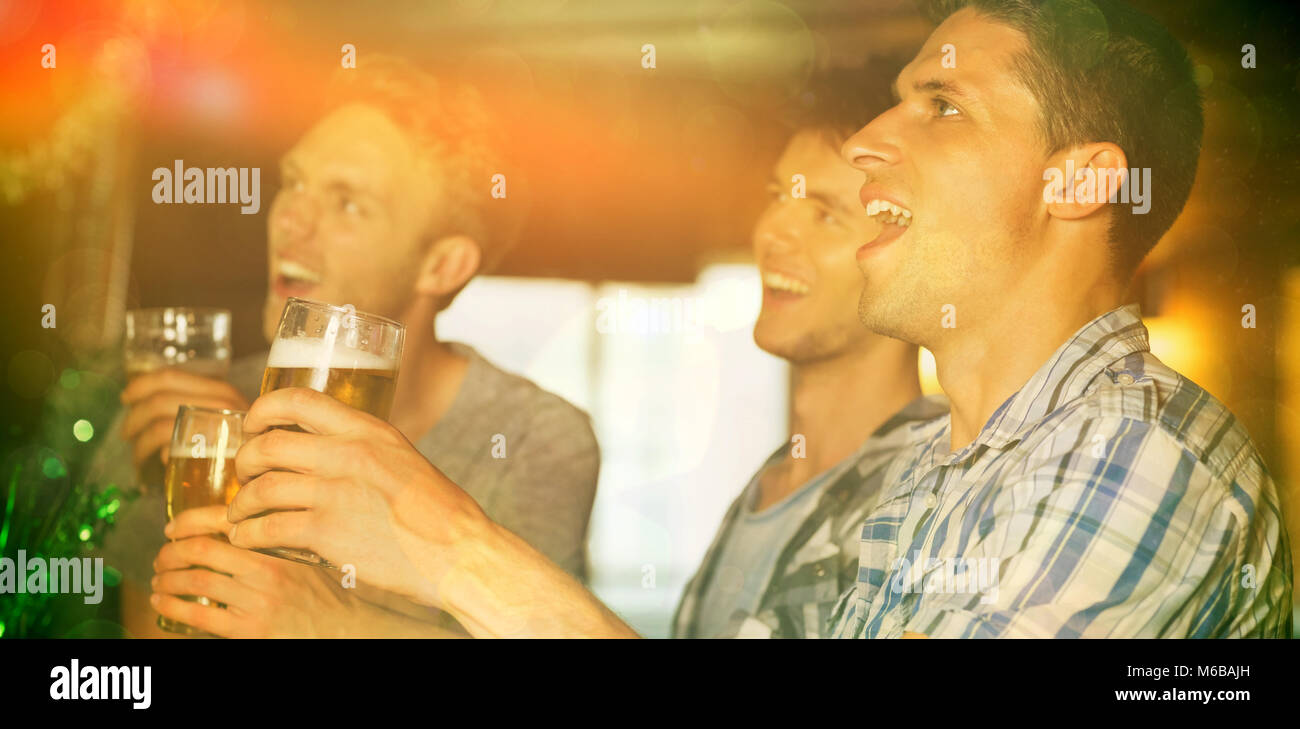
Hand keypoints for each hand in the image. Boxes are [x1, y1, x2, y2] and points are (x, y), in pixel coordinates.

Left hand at [121, 368, 249, 471]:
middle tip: (126, 433)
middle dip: (133, 418)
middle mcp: (220, 405)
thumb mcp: (230, 420)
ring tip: (138, 455)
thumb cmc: (248, 450)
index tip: (126, 396)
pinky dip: (157, 456)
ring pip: (159, 426)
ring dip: (139, 443)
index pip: (170, 376)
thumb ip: (204, 409)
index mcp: (222, 391)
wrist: (270, 478)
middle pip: (158, 401)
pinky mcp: (211, 453)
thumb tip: (156, 404)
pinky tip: (161, 464)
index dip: (141, 384)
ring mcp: (216, 428)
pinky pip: (169, 449)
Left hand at [151, 504, 359, 637]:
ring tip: (158, 580)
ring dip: (166, 578)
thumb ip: (277, 541)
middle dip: (170, 551)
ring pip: (194, 580)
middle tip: (161, 556)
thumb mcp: (306, 556)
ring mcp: (256, 600)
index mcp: (278, 544)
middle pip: (200, 549)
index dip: (188, 521)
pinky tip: (162, 603)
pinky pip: (198, 613)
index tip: (171, 527)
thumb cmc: (327, 594)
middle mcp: (266, 569)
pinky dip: (171, 605)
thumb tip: (233, 531)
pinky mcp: (248, 630)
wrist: (346, 629)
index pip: (223, 520)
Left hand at [227, 387, 491, 608]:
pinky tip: (247, 538)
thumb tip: (330, 453)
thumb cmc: (438, 511)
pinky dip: (248, 534)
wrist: (458, 551)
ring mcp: (335, 493)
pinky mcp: (327, 532)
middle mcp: (348, 454)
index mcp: (368, 430)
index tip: (252, 425)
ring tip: (240, 513)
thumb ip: (366, 451)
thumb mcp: (403, 459)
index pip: (299, 400)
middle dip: (244, 460)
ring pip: (262, 488)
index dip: (263, 409)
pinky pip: (268, 528)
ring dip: (241, 503)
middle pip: (269, 445)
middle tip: (244, 473)